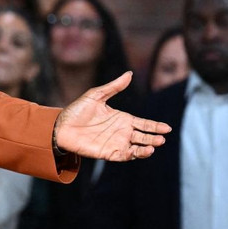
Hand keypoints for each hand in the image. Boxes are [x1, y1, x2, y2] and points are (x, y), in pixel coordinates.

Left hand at [54, 72, 169, 161]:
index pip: (144, 124)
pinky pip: (125, 155)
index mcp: (122, 119)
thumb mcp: (96, 95)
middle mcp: (121, 132)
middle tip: (162, 138)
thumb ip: (114, 87)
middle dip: (154, 137)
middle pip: (143, 136)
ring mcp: (116, 143)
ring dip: (147, 147)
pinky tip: (142, 151)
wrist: (60, 126)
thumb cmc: (77, 111)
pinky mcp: (108, 152)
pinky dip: (134, 155)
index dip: (155, 126)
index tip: (167, 128)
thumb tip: (129, 73)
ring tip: (155, 144)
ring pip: (137, 147)